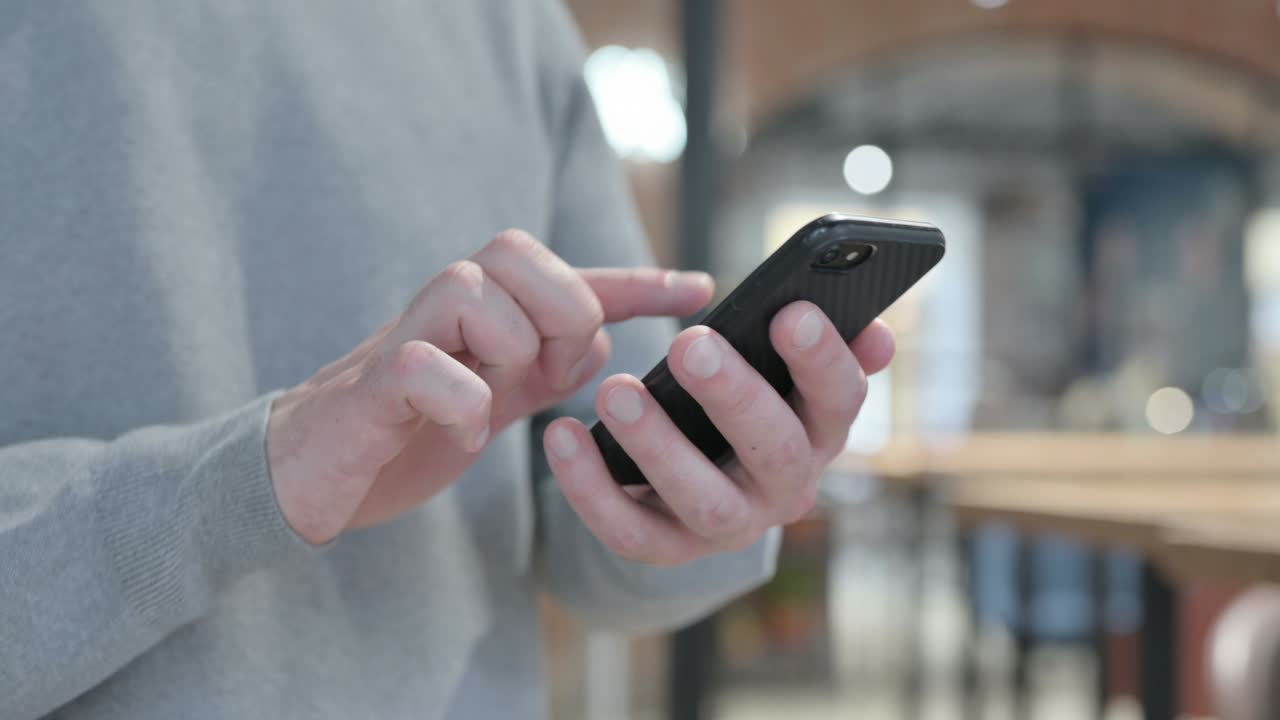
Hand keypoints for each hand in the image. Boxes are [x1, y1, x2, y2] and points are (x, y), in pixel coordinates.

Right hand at [267, 230, 712, 544]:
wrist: (312, 472)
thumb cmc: (405, 427)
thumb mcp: (495, 396)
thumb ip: (545, 367)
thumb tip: (602, 340)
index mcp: (485, 312)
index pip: (571, 277)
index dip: (640, 281)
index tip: (701, 288)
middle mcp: (444, 305)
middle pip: (519, 253)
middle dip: (555, 313)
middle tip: (543, 372)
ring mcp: (404, 338)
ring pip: (475, 293)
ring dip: (503, 356)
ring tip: (491, 404)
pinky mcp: (368, 385)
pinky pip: (425, 367)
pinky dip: (458, 406)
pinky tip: (461, 434)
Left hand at [543, 303, 894, 565]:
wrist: (694, 476)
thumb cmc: (741, 398)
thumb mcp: (781, 370)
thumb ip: (819, 346)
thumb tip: (878, 334)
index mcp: (820, 431)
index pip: (839, 400)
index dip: (821, 360)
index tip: (791, 312)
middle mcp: (786, 487)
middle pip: (775, 451)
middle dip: (734, 395)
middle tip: (689, 341)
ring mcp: (729, 525)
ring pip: (702, 498)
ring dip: (658, 444)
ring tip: (615, 390)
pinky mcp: (670, 548)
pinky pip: (631, 530)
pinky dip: (592, 488)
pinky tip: (562, 436)